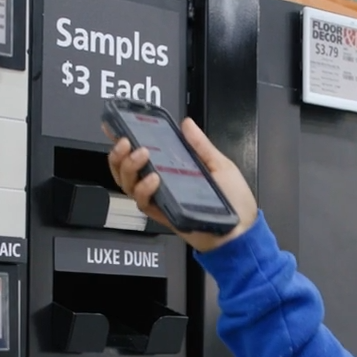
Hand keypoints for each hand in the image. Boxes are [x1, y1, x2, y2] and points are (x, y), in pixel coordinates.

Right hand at [106, 117, 258, 252]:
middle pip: (126, 170)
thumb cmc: (234, 201)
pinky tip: (154, 179)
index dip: (124, 143)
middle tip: (126, 142)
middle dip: (119, 155)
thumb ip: (201, 145)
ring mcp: (162, 199)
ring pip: (128, 185)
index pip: (142, 154)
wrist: (241, 232)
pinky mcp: (163, 214)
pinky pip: (143, 203)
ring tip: (142, 155)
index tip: (115, 128)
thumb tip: (187, 124)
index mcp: (174, 169)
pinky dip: (144, 189)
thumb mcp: (221, 165)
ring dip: (129, 167)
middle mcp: (163, 183)